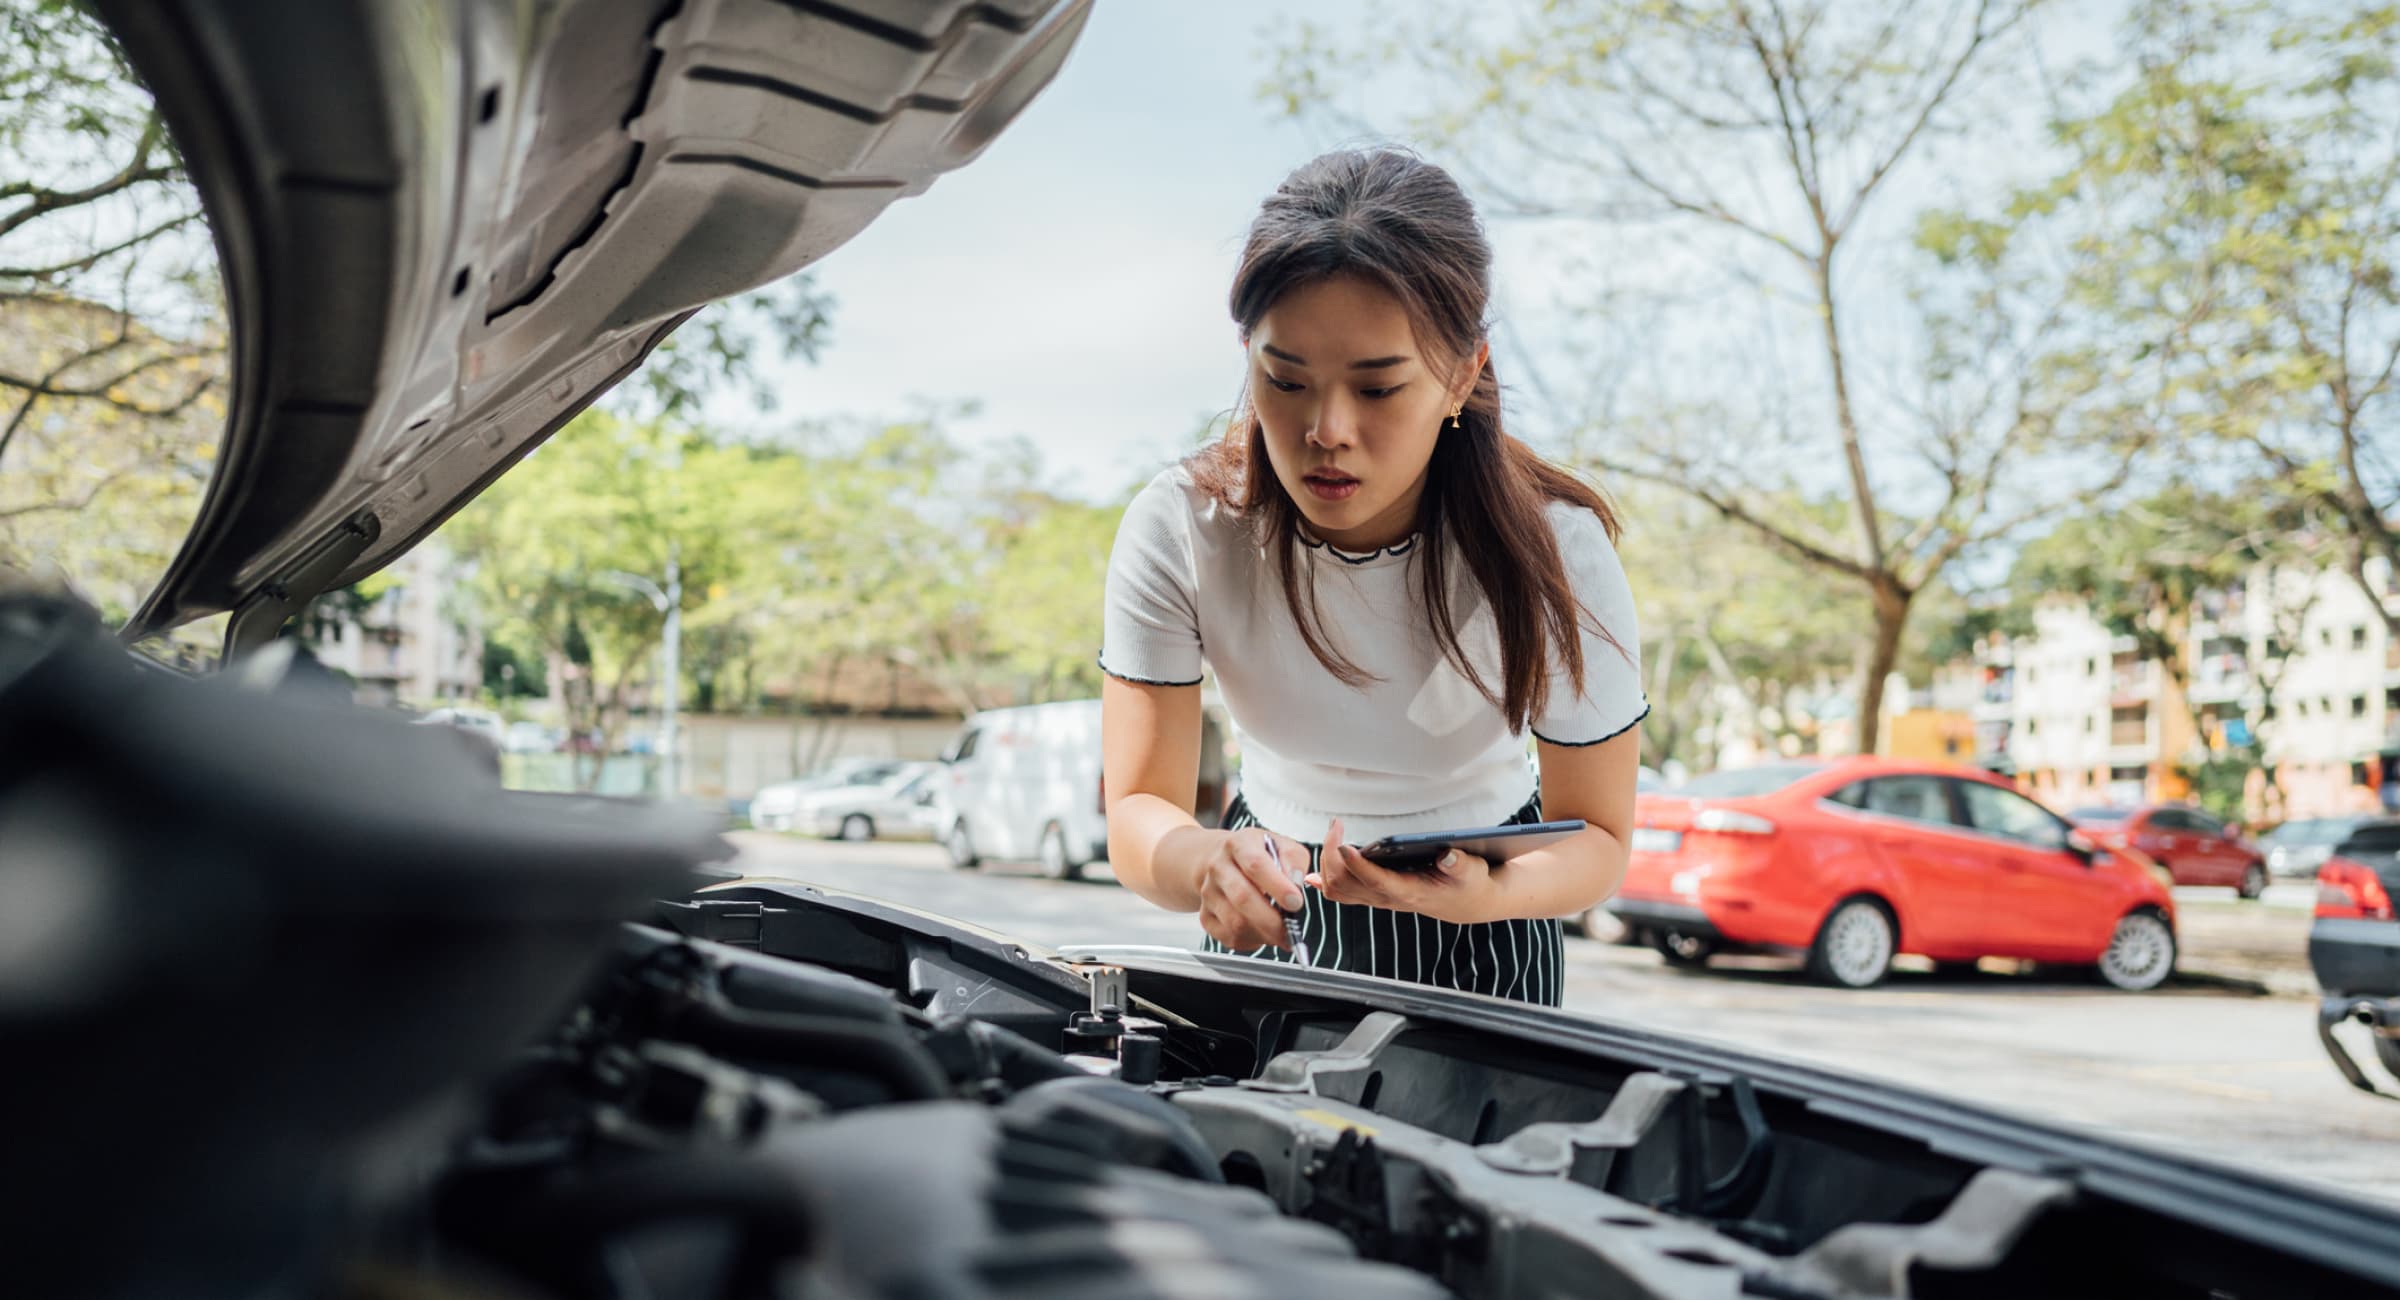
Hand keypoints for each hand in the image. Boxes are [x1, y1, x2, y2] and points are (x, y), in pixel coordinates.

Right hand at [1197, 826, 1309, 950]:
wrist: (1221, 860)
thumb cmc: (1257, 854)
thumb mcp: (1281, 845)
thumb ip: (1294, 860)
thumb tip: (1296, 883)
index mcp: (1239, 844)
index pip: (1256, 865)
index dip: (1278, 887)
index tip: (1296, 903)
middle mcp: (1218, 867)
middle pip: (1242, 898)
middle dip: (1271, 920)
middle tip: (1291, 930)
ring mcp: (1209, 892)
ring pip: (1235, 923)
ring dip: (1263, 934)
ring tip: (1280, 934)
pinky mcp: (1205, 915)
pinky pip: (1229, 937)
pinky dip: (1251, 942)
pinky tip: (1262, 933)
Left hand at [1307, 818, 1494, 924]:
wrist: (1465, 902)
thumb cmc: (1468, 883)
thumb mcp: (1472, 872)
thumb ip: (1460, 864)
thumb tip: (1448, 855)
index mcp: (1410, 892)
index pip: (1376, 882)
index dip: (1357, 865)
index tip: (1342, 845)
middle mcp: (1388, 898)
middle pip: (1346, 884)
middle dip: (1333, 854)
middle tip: (1337, 825)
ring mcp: (1377, 898)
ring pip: (1337, 889)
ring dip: (1327, 862)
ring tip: (1333, 833)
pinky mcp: (1373, 895)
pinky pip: (1341, 894)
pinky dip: (1324, 881)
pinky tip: (1312, 874)